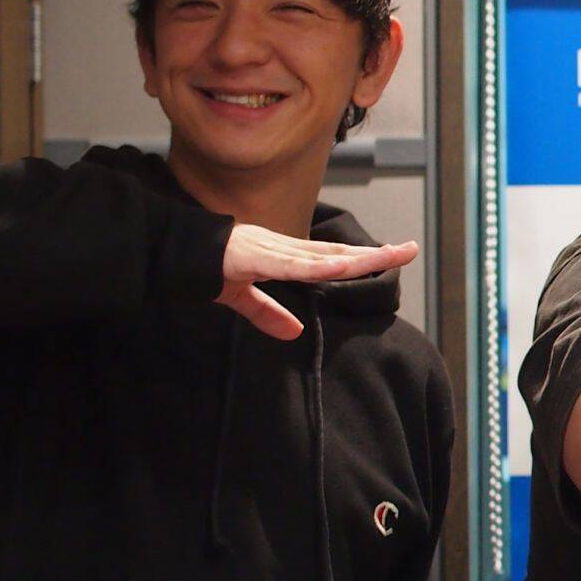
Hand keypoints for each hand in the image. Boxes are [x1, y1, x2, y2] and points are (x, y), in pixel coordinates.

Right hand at [218, 225, 418, 339]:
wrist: (168, 251)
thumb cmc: (203, 267)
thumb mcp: (240, 296)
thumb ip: (266, 313)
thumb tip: (292, 333)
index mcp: (283, 255)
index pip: (331, 257)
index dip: (362, 258)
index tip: (393, 256)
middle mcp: (284, 247)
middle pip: (338, 252)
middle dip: (376, 253)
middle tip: (412, 249)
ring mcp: (271, 249)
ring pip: (323, 255)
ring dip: (358, 257)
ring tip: (391, 256)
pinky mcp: (254, 256)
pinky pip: (292, 264)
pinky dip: (318, 267)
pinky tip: (343, 267)